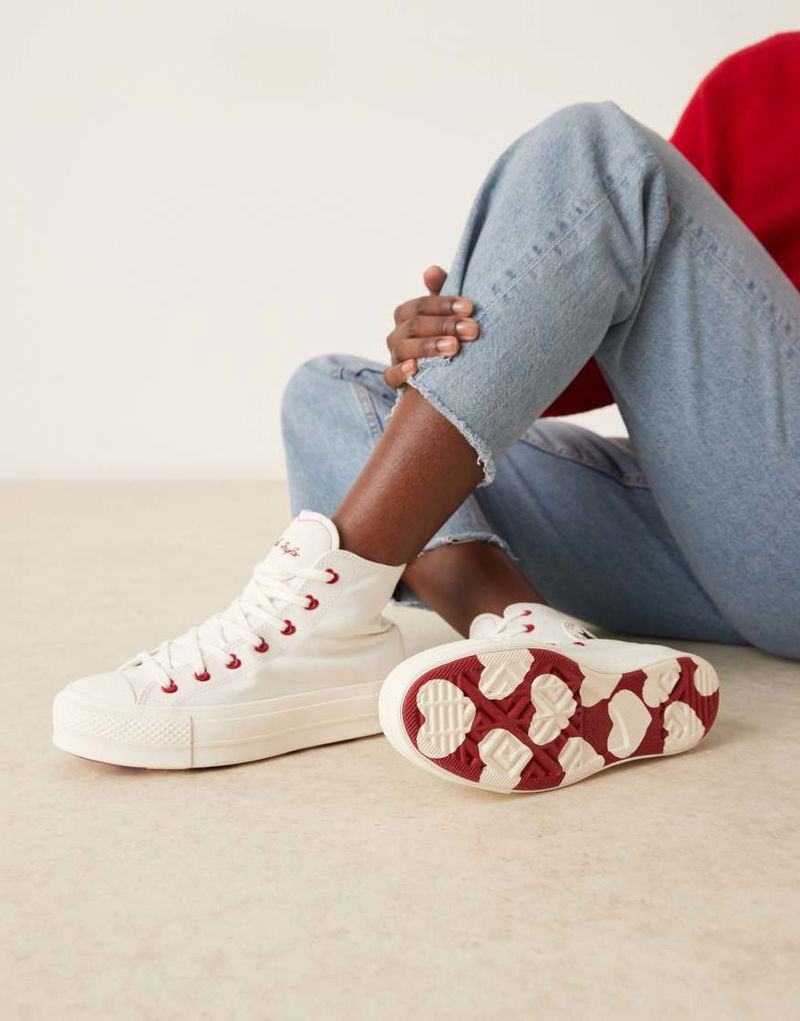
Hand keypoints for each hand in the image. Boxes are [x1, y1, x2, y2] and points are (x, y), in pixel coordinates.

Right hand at [383, 265, 479, 388]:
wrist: (443, 374)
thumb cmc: (446, 335)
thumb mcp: (447, 313)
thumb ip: (441, 291)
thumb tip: (431, 270)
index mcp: (407, 315)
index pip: (420, 305)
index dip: (444, 304)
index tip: (469, 308)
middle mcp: (397, 334)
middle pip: (414, 325)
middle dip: (445, 325)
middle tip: (471, 330)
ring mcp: (395, 357)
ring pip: (404, 348)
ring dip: (429, 346)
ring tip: (454, 347)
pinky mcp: (395, 379)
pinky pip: (391, 376)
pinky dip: (401, 372)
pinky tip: (416, 367)